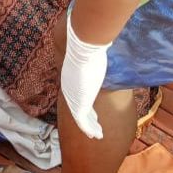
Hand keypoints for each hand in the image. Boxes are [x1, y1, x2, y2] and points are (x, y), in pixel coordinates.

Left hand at [59, 14, 111, 138]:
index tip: (88, 107)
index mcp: (71, 76)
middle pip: (77, 106)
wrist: (82, 47)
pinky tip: (96, 135)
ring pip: (81, 117)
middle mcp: (70, 88)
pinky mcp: (79, 104)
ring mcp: (73, 97)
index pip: (76, 92)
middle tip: (92, 124)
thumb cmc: (87, 42)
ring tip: (96, 133)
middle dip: (85, 116)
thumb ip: (95, 47)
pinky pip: (84, 122)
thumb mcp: (91, 48)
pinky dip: (90, 129)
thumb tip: (102, 37)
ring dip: (89, 126)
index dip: (82, 101)